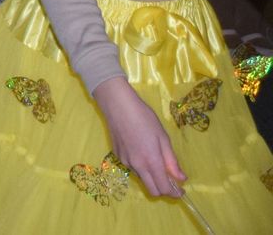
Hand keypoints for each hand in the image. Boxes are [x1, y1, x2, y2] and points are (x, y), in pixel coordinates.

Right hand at [93, 78, 185, 197]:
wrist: (118, 106)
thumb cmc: (145, 118)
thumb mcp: (163, 138)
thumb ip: (172, 161)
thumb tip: (181, 178)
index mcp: (151, 161)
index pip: (164, 189)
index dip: (174, 193)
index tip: (181, 190)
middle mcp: (137, 166)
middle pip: (152, 190)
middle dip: (163, 190)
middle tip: (170, 180)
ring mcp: (125, 162)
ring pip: (142, 178)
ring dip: (151, 177)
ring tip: (154, 158)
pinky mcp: (118, 156)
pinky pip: (133, 168)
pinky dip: (141, 166)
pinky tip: (140, 149)